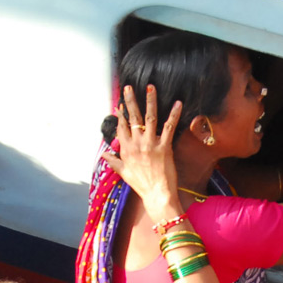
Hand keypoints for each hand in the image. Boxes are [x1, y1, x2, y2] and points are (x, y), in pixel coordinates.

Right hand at [102, 85, 183, 219]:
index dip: (121, 114)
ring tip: (150, 87)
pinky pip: (169, 127)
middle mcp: (136, 144)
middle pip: (132, 118)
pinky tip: (177, 103)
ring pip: (149, 118)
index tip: (121, 104)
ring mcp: (150, 144)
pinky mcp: (164, 147)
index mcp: (126, 149)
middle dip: (131, 100)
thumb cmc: (141, 185)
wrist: (156, 195)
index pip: (121, 127)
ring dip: (150, 101)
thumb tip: (104, 155)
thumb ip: (113, 161)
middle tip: (129, 87)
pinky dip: (174, 114)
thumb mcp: (123, 173)